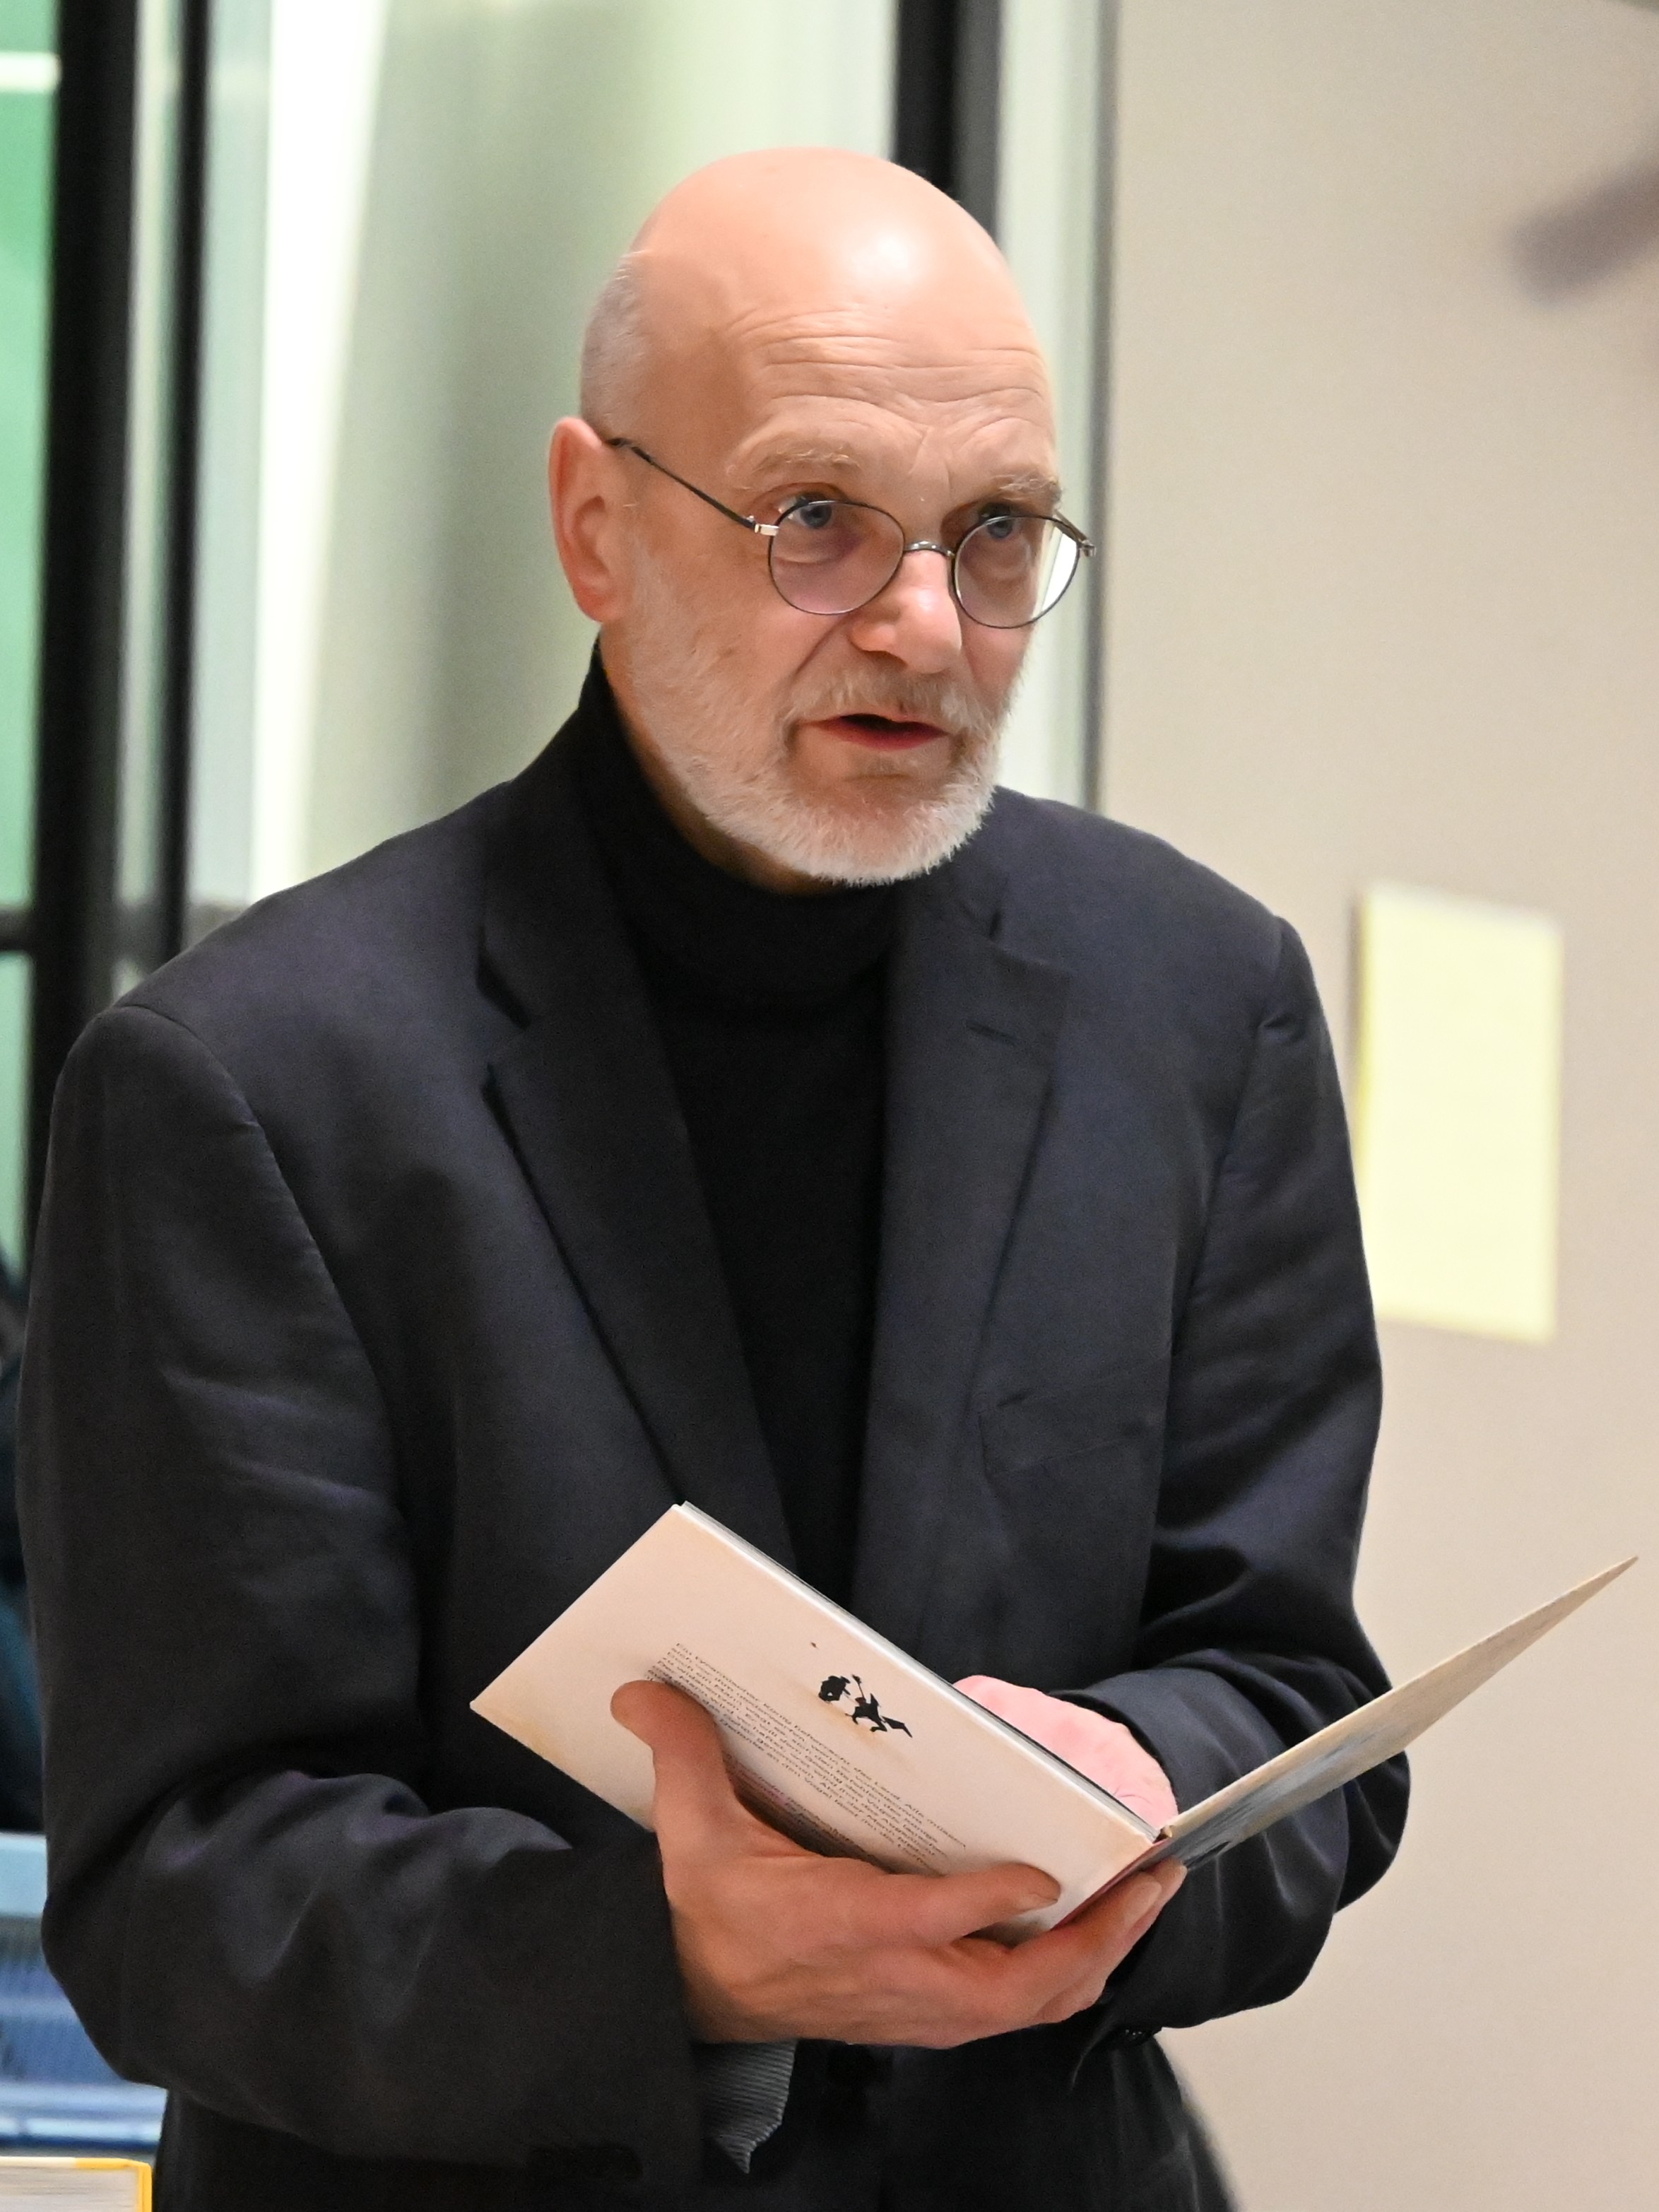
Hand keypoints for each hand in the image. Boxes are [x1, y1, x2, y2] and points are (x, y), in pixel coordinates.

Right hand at [612, 1679, 1183, 2045]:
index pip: (931, 1922)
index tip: (1045, 1866)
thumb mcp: (690, 1830)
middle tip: (1151, 1881)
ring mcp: (917, 2007)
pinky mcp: (926, 2018)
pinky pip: (1017, 2011)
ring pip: (1031, 2005)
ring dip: (1097, 1959)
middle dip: (1096, 1937)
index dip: (991, 1899)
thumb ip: (681, 1754)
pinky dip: (1065, 1978)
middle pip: (1017, 1984)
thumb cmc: (705, 1912)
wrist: (688, 1998)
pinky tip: (1093, 1935)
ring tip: (1145, 1903)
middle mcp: (893, 1977)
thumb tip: (642, 1690)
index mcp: (841, 1924)